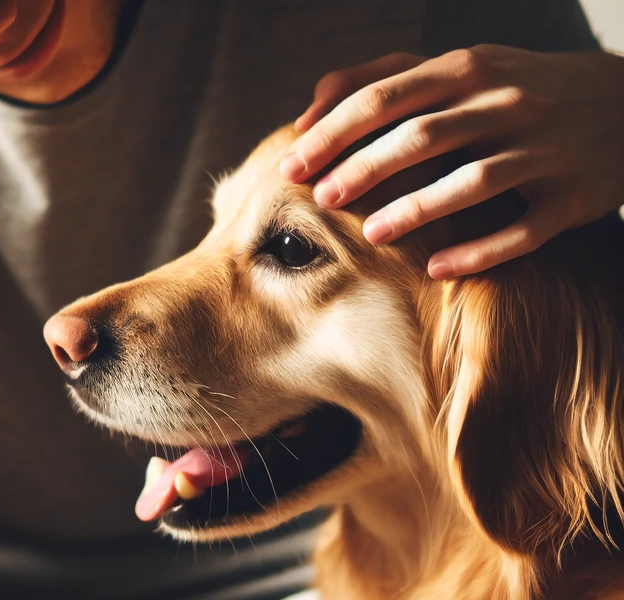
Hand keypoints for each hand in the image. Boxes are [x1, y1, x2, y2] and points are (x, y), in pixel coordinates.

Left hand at [280, 46, 623, 276]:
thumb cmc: (514, 92)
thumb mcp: (457, 70)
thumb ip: (382, 81)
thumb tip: (310, 106)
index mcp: (468, 70)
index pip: (386, 98)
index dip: (333, 134)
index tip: (290, 164)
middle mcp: (505, 104)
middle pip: (422, 137)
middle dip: (364, 169)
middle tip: (320, 200)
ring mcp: (542, 150)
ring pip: (472, 181)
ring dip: (417, 209)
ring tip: (370, 234)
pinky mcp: (570, 197)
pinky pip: (521, 231)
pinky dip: (479, 251)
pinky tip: (437, 268)